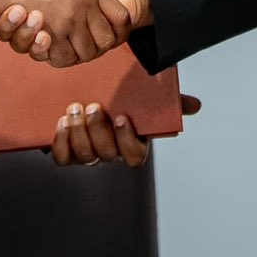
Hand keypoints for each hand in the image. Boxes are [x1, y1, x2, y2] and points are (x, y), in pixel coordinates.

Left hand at [49, 94, 201, 167]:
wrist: (96, 98)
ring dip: (78, 133)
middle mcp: (112, 154)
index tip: (121, 118)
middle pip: (107, 154)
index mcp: (134, 145)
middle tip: (93, 107)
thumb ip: (172, 102)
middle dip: (98, 131)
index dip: (126, 140)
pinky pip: (63, 157)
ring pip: (84, 155)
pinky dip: (61, 142)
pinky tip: (61, 121)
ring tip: (75, 108)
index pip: (134, 155)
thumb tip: (195, 105)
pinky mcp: (69, 153)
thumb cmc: (127, 102)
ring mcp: (89, 155)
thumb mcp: (151, 100)